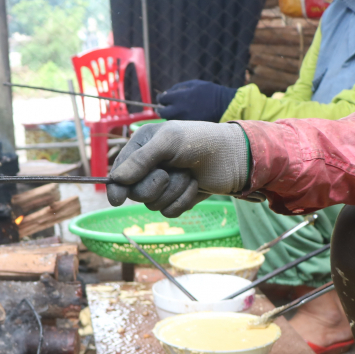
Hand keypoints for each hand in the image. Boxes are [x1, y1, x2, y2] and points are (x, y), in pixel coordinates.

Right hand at [106, 121, 249, 216]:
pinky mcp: (177, 198)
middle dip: (156, 185)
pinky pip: (169, 211)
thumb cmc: (203, 141)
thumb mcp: (169, 142)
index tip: (118, 199)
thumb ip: (141, 160)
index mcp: (142, 147)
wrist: (237, 157)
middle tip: (172, 171)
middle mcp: (149, 167)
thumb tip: (117, 180)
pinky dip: (183, 201)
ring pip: (152, 204)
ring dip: (174, 191)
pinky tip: (196, 186)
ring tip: (189, 175)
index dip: (118, 186)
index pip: (119, 172)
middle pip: (135, 192)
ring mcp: (163, 184)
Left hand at [157, 80, 237, 121]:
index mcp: (180, 97)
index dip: (160, 97)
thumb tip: (165, 93)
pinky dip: (177, 120)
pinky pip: (177, 124)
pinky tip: (182, 116)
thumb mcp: (194, 84)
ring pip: (169, 119)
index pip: (162, 98)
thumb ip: (178, 88)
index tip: (162, 97)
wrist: (225, 106)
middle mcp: (179, 109)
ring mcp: (183, 119)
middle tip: (164, 106)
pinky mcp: (188, 127)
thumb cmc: (209, 92)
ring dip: (169, 115)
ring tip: (175, 111)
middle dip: (161, 108)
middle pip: (162, 112)